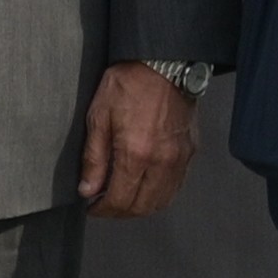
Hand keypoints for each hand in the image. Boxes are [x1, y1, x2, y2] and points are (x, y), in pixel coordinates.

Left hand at [78, 61, 199, 220]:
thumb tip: (88, 189)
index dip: (102, 210)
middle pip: (142, 207)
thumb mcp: (99, 117)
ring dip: (140, 207)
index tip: (92, 208)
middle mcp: (162, 162)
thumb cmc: (129, 84)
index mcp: (136, 154)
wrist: (163, 65)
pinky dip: (159, 195)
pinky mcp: (190, 153)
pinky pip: (175, 187)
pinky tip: (144, 187)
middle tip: (103, 206)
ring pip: (162, 201)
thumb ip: (94, 158)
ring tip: (121, 198)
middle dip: (119, 212)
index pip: (120, 200)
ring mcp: (179, 159)